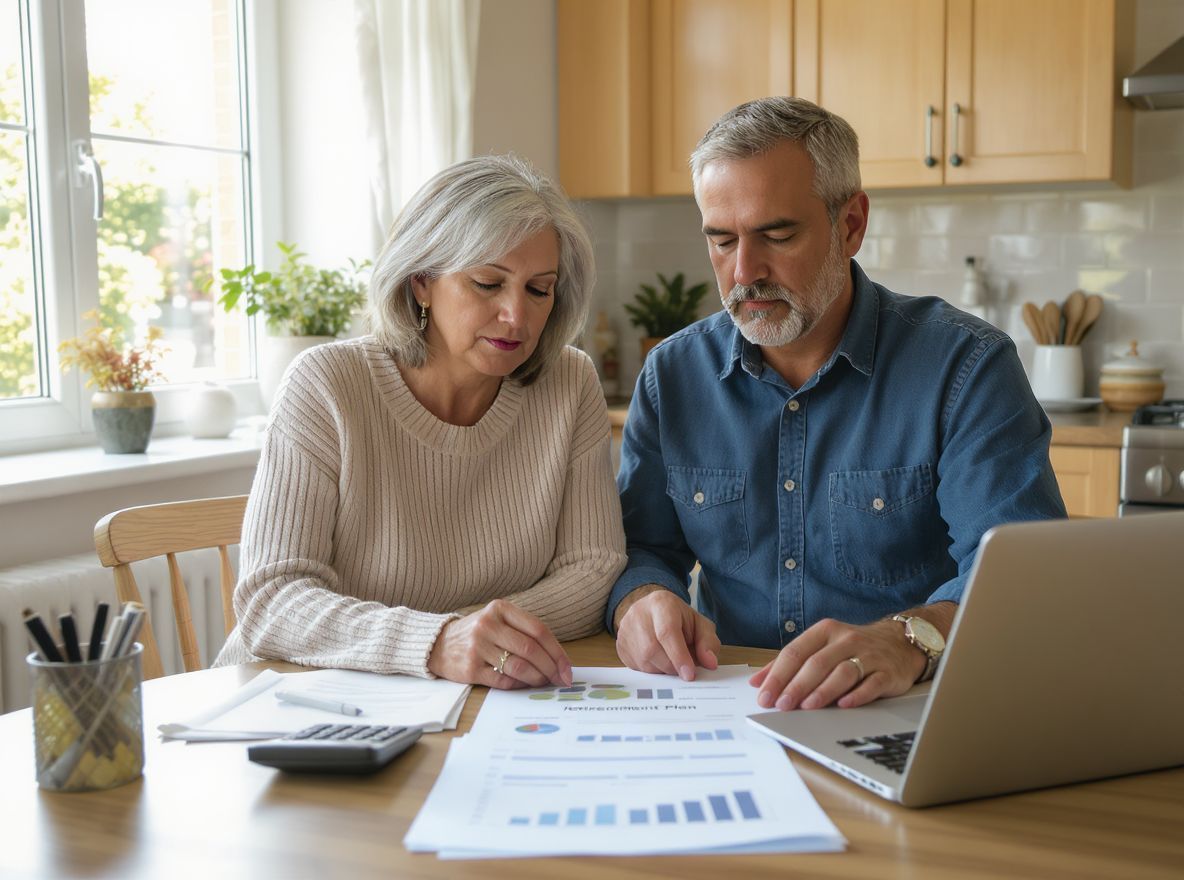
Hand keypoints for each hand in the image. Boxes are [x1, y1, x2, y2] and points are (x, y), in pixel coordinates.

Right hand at [427, 599, 572, 689]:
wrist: (438, 644)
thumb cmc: (478, 633)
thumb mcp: (498, 620)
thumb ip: (524, 632)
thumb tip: (556, 659)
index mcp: (500, 609)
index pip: (538, 629)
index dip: (557, 651)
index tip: (567, 667)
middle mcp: (488, 625)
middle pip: (530, 649)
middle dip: (551, 668)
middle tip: (561, 679)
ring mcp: (477, 647)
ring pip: (519, 667)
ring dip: (537, 678)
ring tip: (544, 682)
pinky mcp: (470, 668)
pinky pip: (503, 680)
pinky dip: (519, 684)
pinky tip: (524, 684)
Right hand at [614, 586, 719, 680]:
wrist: (654, 613)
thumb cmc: (680, 620)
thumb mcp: (700, 626)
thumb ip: (708, 642)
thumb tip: (710, 663)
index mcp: (661, 603)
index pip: (667, 632)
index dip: (679, 656)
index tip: (689, 675)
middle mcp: (638, 613)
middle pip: (652, 649)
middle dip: (671, 666)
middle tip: (683, 669)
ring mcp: (625, 629)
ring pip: (643, 660)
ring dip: (661, 670)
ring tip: (671, 661)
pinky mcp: (620, 644)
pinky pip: (635, 666)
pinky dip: (651, 670)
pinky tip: (658, 661)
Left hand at [750, 617, 928, 710]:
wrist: (900, 642)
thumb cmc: (852, 648)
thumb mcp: (820, 646)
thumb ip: (789, 662)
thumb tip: (757, 681)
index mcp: (825, 631)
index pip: (795, 651)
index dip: (778, 674)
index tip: (765, 695)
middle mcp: (846, 640)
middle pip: (817, 663)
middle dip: (796, 685)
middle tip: (782, 705)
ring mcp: (868, 655)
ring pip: (842, 673)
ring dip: (823, 691)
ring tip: (807, 707)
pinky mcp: (887, 672)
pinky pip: (871, 684)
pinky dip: (857, 695)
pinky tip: (843, 705)